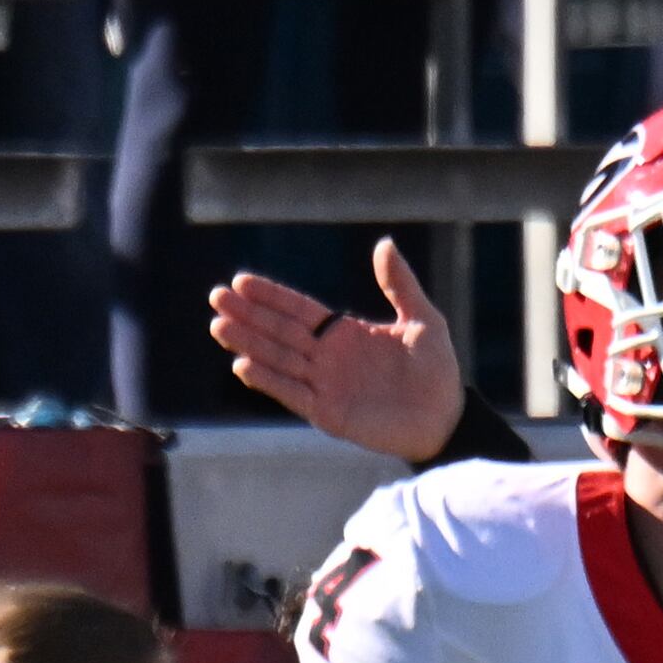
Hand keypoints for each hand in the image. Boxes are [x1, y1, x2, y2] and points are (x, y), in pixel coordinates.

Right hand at [208, 238, 465, 464]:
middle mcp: (328, 358)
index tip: (241, 281)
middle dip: (247, 316)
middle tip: (215, 298)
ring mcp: (326, 386)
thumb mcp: (422, 319)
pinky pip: (293, 395)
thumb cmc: (437, 370)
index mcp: (345, 333)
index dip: (270, 297)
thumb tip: (384, 244)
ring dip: (248, 344)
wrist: (447, 418)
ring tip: (219, 327)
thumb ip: (400, 284)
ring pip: (279, 360)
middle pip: (280, 332)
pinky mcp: (329, 414)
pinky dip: (269, 381)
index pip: (299, 310)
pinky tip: (243, 365)